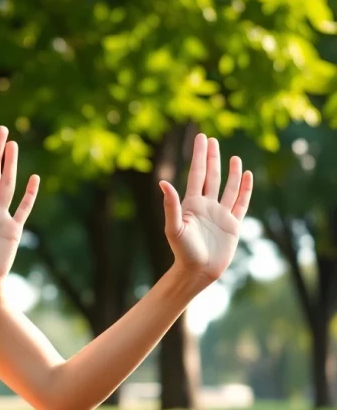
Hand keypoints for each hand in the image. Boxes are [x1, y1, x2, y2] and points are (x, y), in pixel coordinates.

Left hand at [160, 133, 252, 284]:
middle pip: (211, 176)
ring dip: (230, 172)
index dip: (199, 156)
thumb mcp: (174, 227)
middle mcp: (206, 205)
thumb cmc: (182, 251)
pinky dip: (245, 189)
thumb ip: (171, 205)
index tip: (201, 138)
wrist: (198, 271)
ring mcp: (220, 213)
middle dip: (211, 158)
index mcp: (191, 203)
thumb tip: (163, 182)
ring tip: (233, 156)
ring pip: (227, 187)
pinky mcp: (233, 224)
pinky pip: (241, 202)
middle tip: (212, 139)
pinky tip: (247, 176)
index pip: (197, 173)